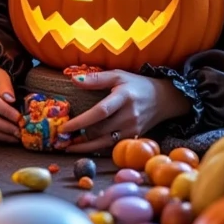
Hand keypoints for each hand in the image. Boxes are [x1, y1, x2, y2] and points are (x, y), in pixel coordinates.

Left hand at [59, 70, 190, 153]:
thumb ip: (96, 79)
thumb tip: (74, 80)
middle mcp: (129, 116)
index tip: (64, 127)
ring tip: (68, 147)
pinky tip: (86, 147)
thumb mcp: (117, 75)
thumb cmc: (136, 85)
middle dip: (79, 136)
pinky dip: (98, 148)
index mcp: (123, 97)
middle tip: (60, 139)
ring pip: (105, 142)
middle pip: (100, 130)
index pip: (100, 112)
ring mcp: (133, 130)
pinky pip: (113, 146)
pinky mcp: (135, 138)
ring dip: (85, 146)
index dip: (81, 121)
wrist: (163, 98)